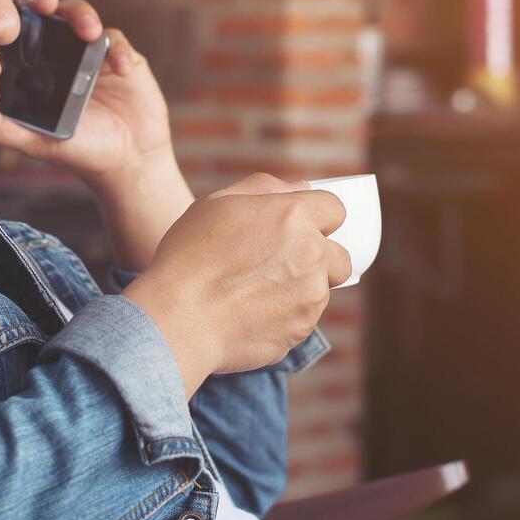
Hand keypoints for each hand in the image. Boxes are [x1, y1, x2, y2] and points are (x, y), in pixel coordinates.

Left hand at [0, 0, 172, 189]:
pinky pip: (117, 41)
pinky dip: (118, 51)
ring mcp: (92, 53)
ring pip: (82, 16)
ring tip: (91, 34)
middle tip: (45, 4)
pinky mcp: (122, 57)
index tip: (4, 14)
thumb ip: (4, 127)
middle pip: (49, 12)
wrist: (127, 162)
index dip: (12, 17)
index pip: (20, 32)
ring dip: (83, 16)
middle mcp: (63, 54)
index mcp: (38, 68)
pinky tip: (120, 69)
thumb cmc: (80, 150)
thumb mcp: (35, 141)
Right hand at [122, 173, 349, 395]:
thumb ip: (265, 188)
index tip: (297, 228)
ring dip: (301, 288)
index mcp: (294, 216)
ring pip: (322, 290)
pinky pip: (304, 319)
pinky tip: (251, 312)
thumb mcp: (217, 203)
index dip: (317, 217)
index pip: (335, 210)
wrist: (177, 318)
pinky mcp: (301, 331)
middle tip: (280, 263)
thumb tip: (301, 188)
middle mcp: (312, 255)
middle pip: (341, 256)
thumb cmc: (189, 256)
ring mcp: (310, 297)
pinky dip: (286, 316)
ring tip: (256, 291)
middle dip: (319, 258)